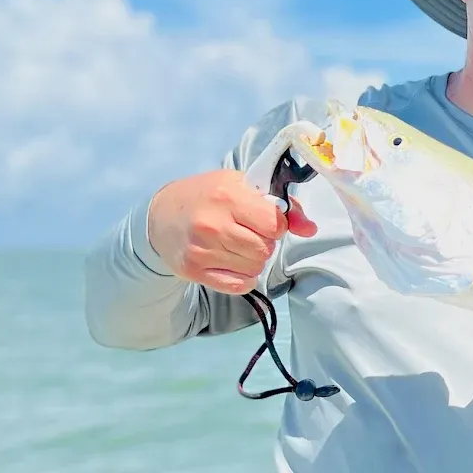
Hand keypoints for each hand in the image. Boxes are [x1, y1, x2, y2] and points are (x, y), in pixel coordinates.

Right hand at [146, 169, 316, 294]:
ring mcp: (201, 249)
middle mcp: (212, 224)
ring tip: (237, 245)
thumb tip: (311, 229)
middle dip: (264, 244)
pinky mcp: (194, 270)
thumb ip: (282, 206)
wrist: (162, 215)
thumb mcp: (243, 187)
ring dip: (253, 260)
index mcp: (227, 195)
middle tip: (248, 233)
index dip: (276, 225)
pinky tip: (232, 262)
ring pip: (255, 268)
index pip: (274, 224)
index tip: (263, 220)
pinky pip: (239, 285)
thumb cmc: (208, 196)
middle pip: (265, 249)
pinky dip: (243, 278)